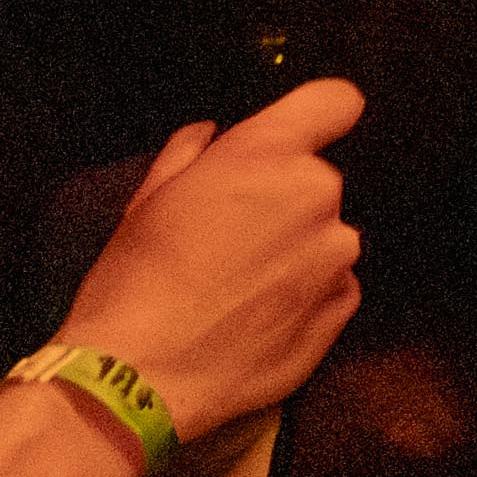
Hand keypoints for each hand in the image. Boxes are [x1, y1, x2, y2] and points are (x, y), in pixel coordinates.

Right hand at [59, 80, 365, 438]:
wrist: (141, 375)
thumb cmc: (135, 279)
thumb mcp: (148, 200)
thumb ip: (190, 153)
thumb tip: (210, 135)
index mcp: (268, 153)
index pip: (335, 101)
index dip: (320, 117)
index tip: (300, 139)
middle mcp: (316, 195)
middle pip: (317, 183)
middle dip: (283, 203)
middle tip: (231, 241)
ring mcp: (335, 255)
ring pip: (325, 239)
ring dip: (296, 253)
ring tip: (238, 291)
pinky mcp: (341, 309)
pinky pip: (332, 287)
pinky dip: (305, 297)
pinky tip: (256, 321)